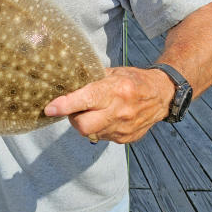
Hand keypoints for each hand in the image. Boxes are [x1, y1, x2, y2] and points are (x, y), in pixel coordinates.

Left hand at [44, 67, 174, 143]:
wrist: (162, 95)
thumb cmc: (134, 80)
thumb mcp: (113, 73)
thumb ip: (91, 80)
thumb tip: (66, 86)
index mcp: (116, 90)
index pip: (86, 100)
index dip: (65, 105)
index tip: (49, 108)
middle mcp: (120, 112)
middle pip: (83, 126)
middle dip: (73, 119)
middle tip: (75, 109)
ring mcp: (123, 128)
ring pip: (91, 133)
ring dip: (86, 123)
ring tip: (95, 111)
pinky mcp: (126, 139)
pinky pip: (103, 137)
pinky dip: (99, 128)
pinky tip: (107, 117)